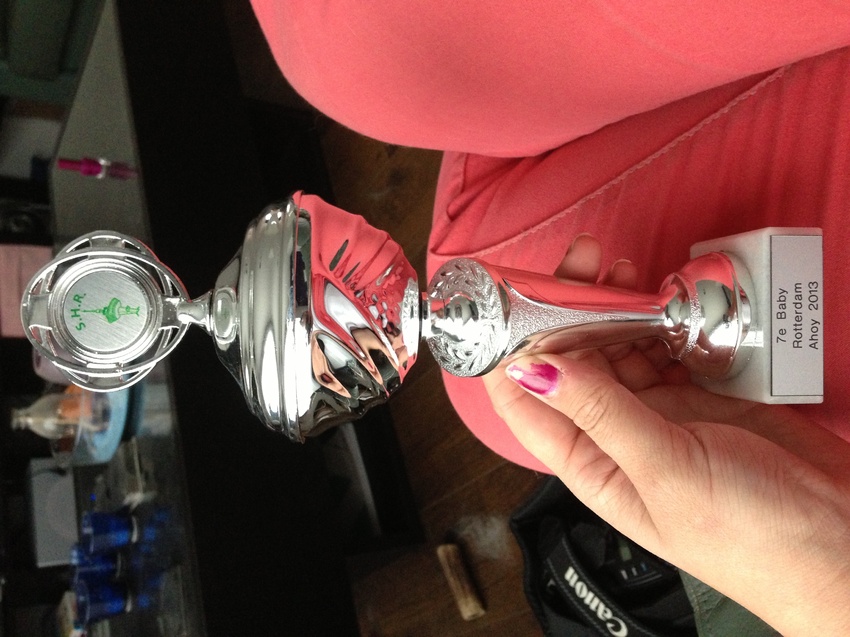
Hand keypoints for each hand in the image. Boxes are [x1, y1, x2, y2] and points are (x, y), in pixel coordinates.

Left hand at [483, 235, 849, 635]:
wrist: (838, 544)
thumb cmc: (750, 537)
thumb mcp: (665, 470)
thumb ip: (601, 414)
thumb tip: (534, 369)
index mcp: (588, 463)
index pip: (524, 401)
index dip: (510, 348)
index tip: (513, 298)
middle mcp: (612, 435)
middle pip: (568, 362)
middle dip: (566, 311)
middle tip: (583, 263)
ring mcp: (654, 412)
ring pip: (615, 349)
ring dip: (612, 311)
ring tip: (621, 274)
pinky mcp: (694, 396)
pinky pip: (661, 347)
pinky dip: (657, 322)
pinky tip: (660, 301)